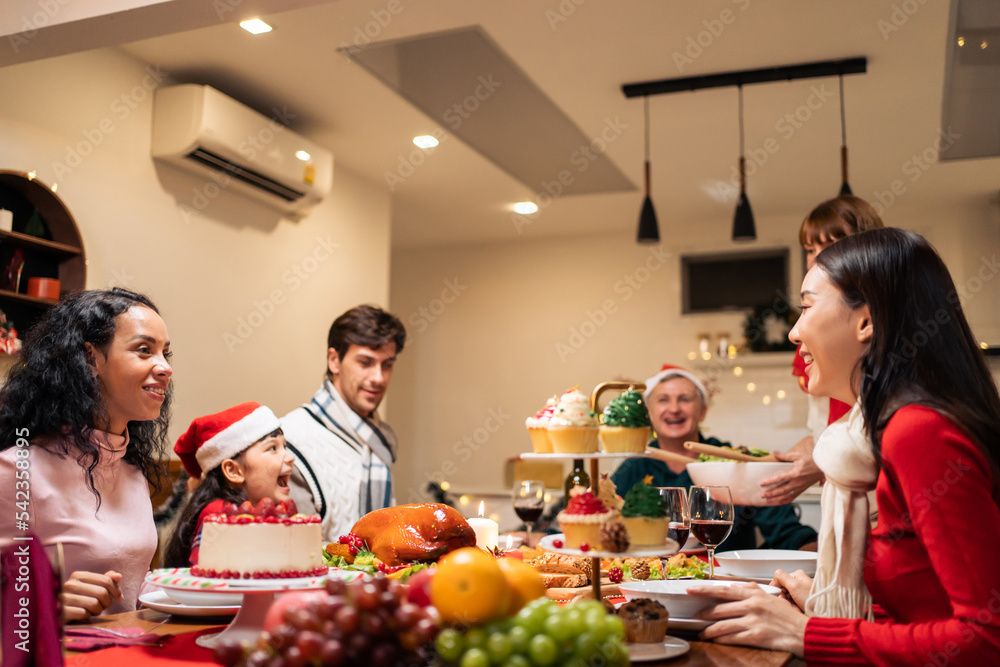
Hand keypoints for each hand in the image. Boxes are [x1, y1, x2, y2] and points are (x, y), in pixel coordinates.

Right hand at [62, 570, 122, 620]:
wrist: (59, 616)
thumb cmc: (81, 601)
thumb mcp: (93, 588)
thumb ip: (106, 581)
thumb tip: (118, 576)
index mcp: (78, 575)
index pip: (106, 580)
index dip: (116, 590)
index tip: (119, 598)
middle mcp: (69, 584)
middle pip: (102, 592)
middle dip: (107, 602)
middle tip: (103, 607)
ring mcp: (63, 598)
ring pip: (94, 604)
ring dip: (97, 610)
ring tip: (92, 611)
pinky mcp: (61, 611)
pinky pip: (83, 613)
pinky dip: (87, 617)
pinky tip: (82, 616)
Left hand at [687, 582, 806, 655]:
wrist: (804, 632)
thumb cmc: (788, 616)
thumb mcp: (770, 597)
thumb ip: (753, 591)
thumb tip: (736, 587)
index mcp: (753, 594)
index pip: (723, 590)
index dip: (704, 590)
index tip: (690, 589)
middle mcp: (751, 605)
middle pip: (718, 609)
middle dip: (703, 614)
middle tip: (693, 617)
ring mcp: (753, 620)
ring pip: (722, 625)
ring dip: (709, 630)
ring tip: (702, 633)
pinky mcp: (756, 636)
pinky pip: (732, 637)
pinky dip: (721, 639)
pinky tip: (716, 640)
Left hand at [759, 436, 822, 503]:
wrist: (824, 466)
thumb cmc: (812, 459)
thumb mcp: (797, 455)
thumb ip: (784, 456)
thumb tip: (774, 453)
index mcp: (796, 473)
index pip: (780, 479)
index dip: (770, 481)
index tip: (762, 483)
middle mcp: (798, 482)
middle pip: (782, 490)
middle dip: (771, 493)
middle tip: (762, 494)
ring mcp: (800, 487)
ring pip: (787, 496)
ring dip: (776, 499)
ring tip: (767, 500)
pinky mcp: (802, 489)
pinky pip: (793, 497)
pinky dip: (785, 500)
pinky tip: (778, 502)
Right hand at [770, 568, 812, 610]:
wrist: (825, 612)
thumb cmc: (813, 599)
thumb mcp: (794, 586)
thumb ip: (781, 577)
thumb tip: (773, 577)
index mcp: (797, 575)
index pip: (779, 580)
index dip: (778, 590)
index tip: (781, 596)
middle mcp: (799, 582)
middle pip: (783, 591)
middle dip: (786, 600)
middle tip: (792, 604)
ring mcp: (801, 592)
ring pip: (788, 600)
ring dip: (791, 606)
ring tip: (798, 609)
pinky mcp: (803, 601)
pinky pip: (793, 605)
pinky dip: (795, 609)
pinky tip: (800, 611)